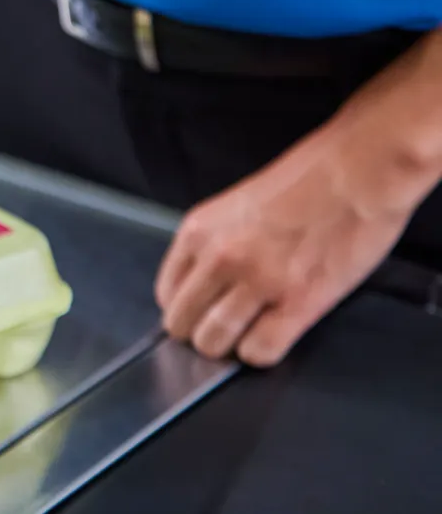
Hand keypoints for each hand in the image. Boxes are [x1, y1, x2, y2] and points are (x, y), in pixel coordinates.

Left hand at [156, 31, 441, 365]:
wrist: (356, 171)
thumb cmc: (303, 182)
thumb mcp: (235, 207)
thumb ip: (214, 243)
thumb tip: (202, 286)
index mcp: (199, 231)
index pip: (166, 293)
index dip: (186, 310)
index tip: (203, 312)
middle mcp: (218, 257)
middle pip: (182, 325)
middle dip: (202, 333)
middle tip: (228, 328)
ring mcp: (257, 282)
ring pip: (214, 344)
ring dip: (230, 347)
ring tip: (251, 333)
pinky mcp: (298, 302)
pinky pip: (261, 351)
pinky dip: (263, 352)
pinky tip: (275, 336)